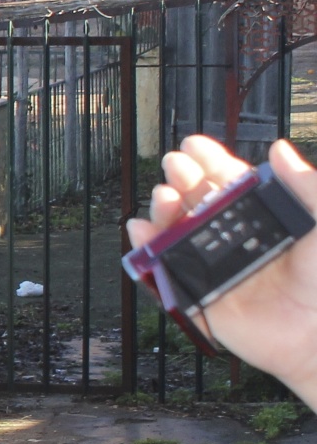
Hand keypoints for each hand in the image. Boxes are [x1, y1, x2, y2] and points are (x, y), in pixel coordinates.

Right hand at [125, 136, 316, 404]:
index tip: (193, 145)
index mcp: (260, 220)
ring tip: (165, 196)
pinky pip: (163, 273)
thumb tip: (279, 149)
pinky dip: (147, 250)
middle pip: (196, 202)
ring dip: (163, 209)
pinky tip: (143, 229)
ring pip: (175, 232)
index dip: (209, 162)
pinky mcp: (196, 297)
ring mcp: (212, 268)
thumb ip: (307, 187)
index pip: (228, 184)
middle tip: (177, 166)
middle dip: (181, 179)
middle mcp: (233, 241)